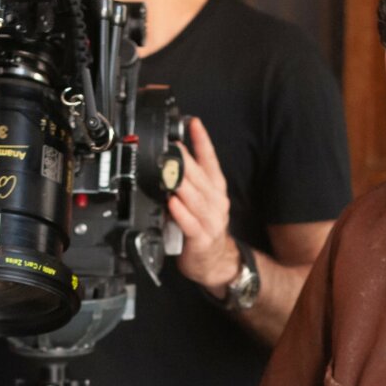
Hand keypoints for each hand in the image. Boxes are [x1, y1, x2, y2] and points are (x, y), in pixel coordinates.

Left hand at [168, 118, 240, 295]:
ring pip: (195, 198)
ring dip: (181, 184)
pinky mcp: (201, 239)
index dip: (202, 141)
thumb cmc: (204, 228)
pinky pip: (190, 224)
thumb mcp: (201, 200)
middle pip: (200, 177)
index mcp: (215, 189)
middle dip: (185, 160)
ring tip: (169, 171)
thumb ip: (189, 181)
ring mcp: (210, 221)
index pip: (210, 160)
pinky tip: (172, 204)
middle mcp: (216, 202)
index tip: (193, 123)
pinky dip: (181, 213)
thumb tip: (170, 158)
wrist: (216, 261)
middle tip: (170, 145)